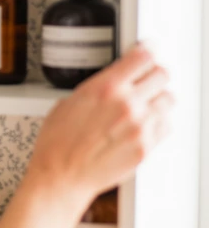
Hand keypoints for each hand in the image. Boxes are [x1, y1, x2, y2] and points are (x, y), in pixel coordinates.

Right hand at [25, 43, 173, 208]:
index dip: (148, 51)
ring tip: (147, 105)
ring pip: (168, 100)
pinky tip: (145, 126)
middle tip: (149, 80)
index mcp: (105, 87)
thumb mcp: (70, 102)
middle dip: (154, 76)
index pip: (143, 56)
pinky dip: (159, 123)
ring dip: (159, 100)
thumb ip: (99, 88)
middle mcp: (126, 104)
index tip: (149, 51)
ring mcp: (139, 126)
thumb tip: (113, 82)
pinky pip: (166, 126)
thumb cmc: (58, 143)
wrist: (60, 176)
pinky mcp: (146, 147)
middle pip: (162, 74)